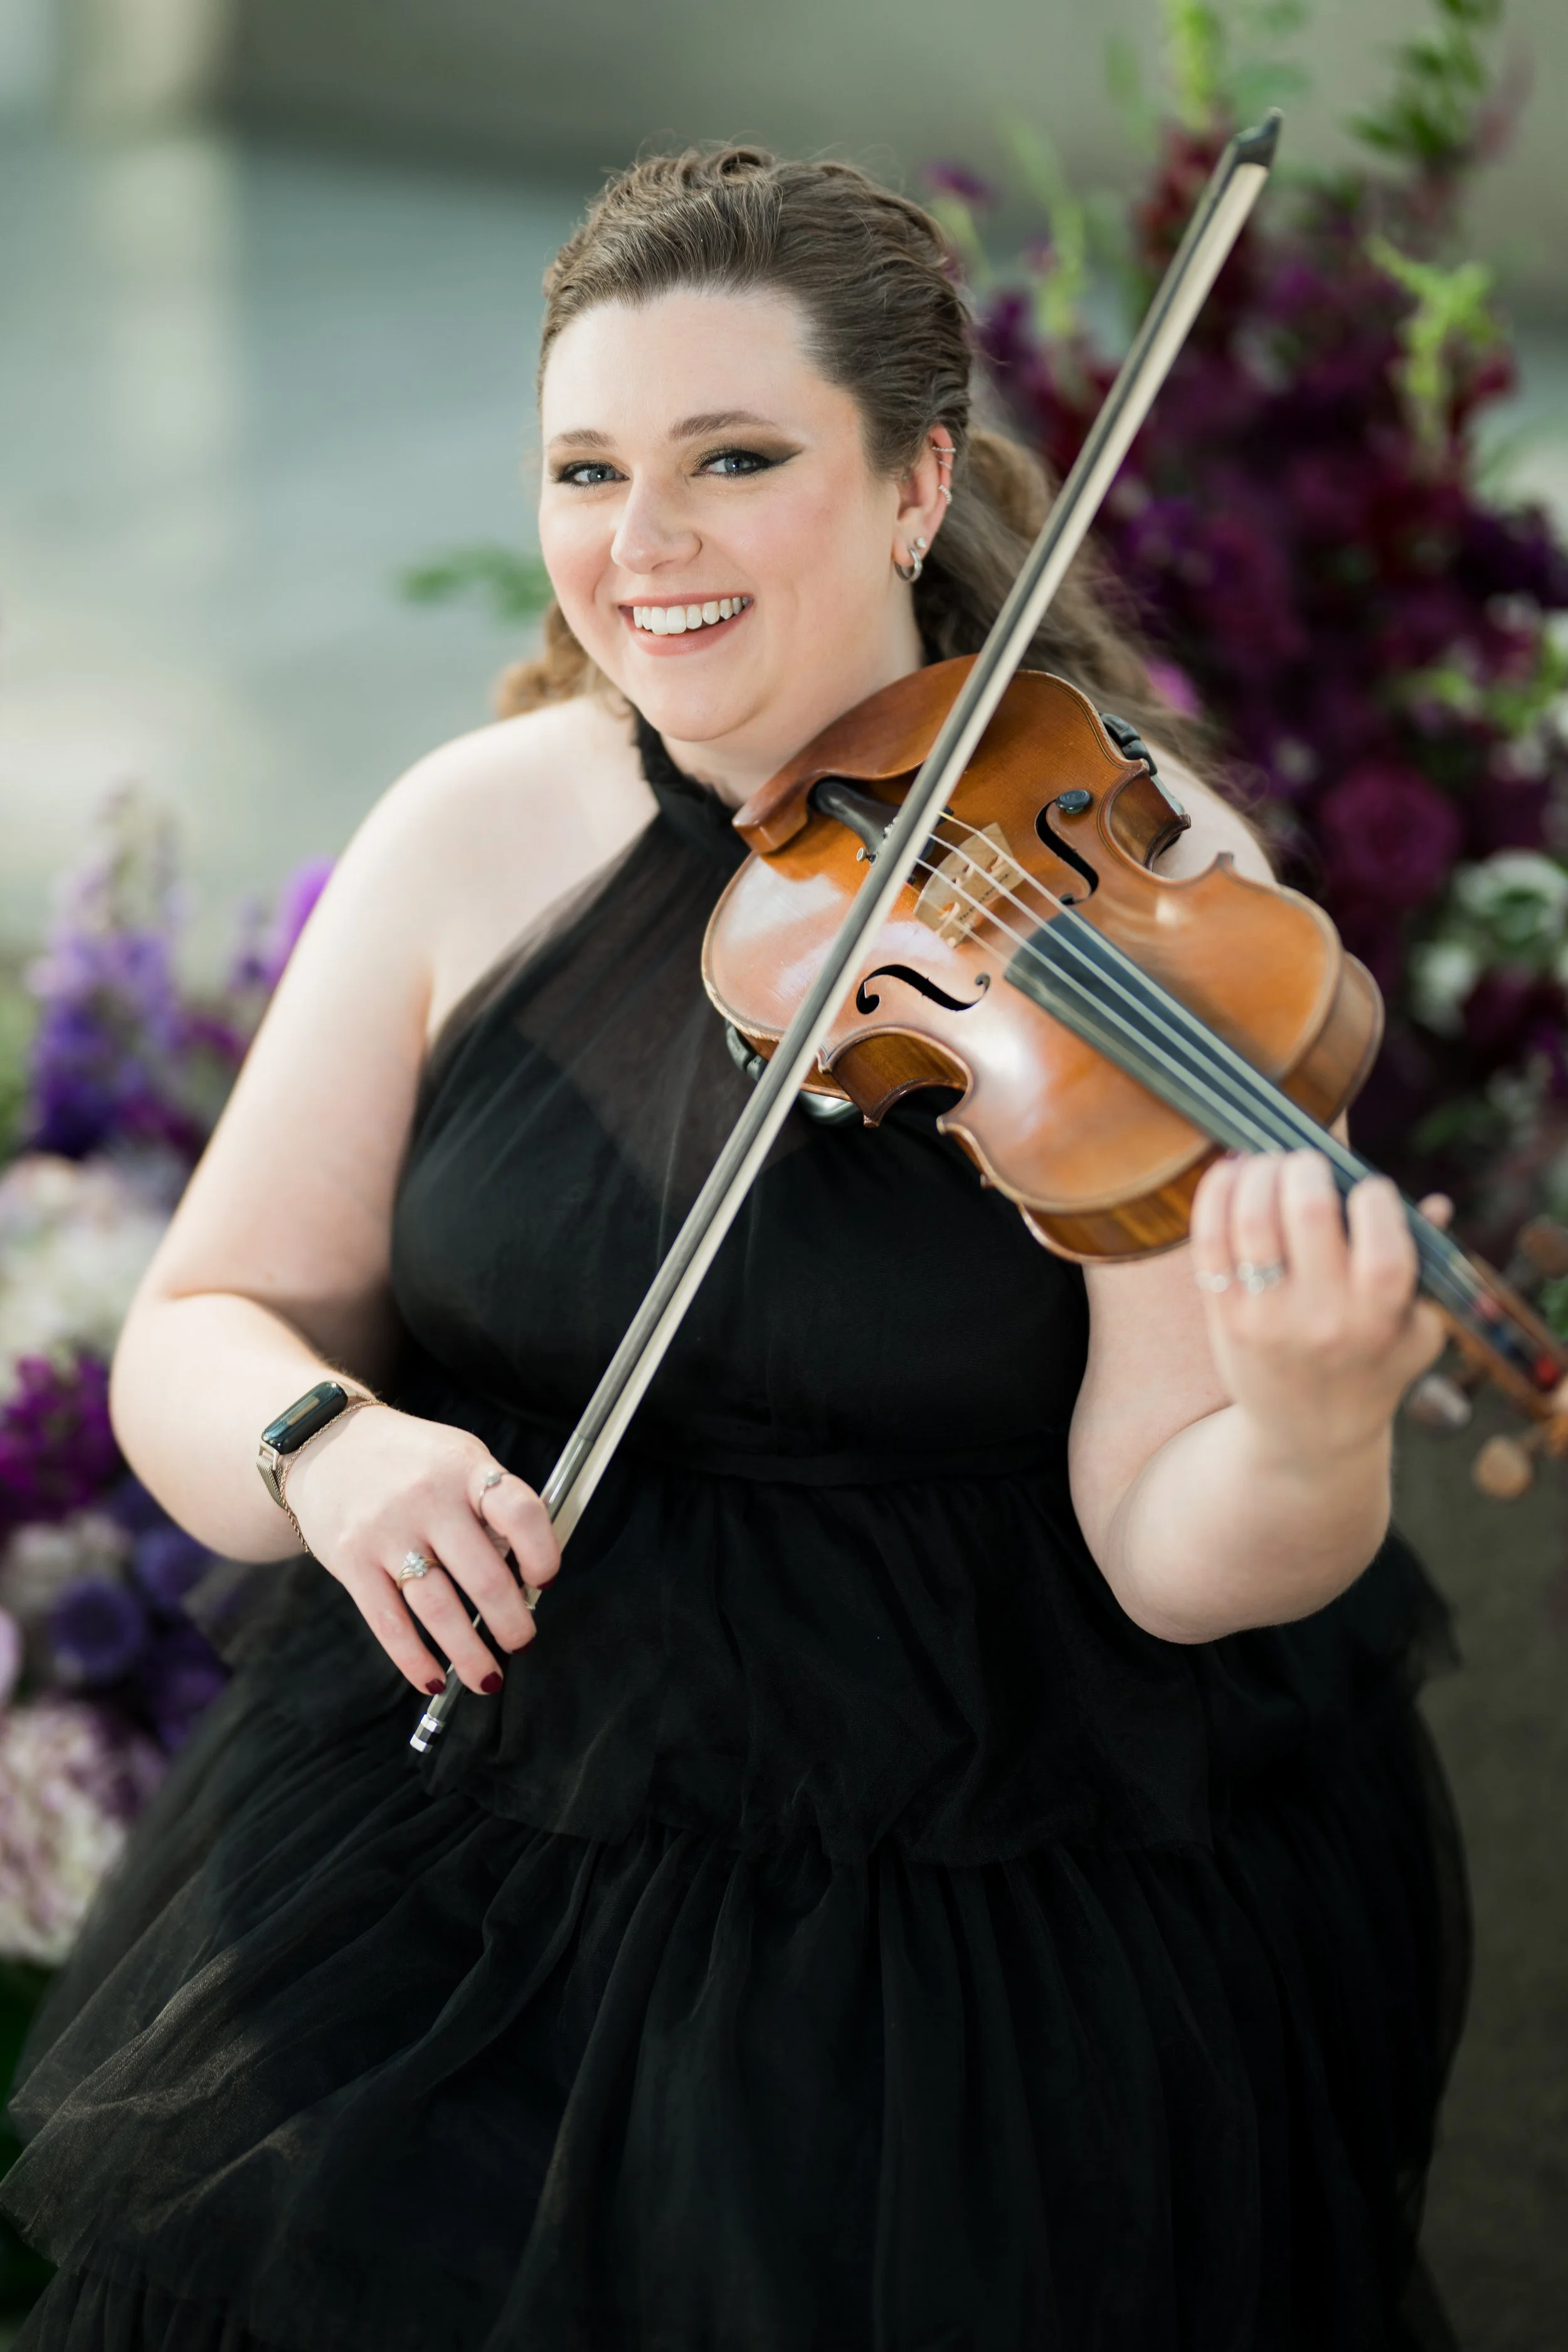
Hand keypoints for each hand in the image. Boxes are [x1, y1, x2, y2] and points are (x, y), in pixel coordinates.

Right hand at [282, 1404, 559, 1696]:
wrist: (327, 1444)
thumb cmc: (409, 1459)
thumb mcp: (459, 1457)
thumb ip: (491, 1505)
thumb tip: (526, 1573)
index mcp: (466, 1469)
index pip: (519, 1513)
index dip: (542, 1553)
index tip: (546, 1580)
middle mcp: (428, 1499)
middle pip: (484, 1576)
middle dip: (511, 1623)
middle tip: (522, 1642)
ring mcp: (387, 1532)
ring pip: (438, 1610)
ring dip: (468, 1655)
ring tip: (488, 1677)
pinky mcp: (351, 1561)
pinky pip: (389, 1623)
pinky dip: (415, 1660)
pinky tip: (433, 1680)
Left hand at [1189, 1150, 1445, 1472]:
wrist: (1308, 1439)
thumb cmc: (1370, 1371)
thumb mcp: (1415, 1333)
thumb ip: (1426, 1270)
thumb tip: (1436, 1203)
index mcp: (1380, 1318)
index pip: (1383, 1238)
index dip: (1373, 1194)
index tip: (1366, 1189)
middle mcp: (1323, 1318)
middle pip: (1308, 1210)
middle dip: (1307, 1167)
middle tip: (1306, 1163)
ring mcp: (1267, 1318)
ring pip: (1252, 1219)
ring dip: (1259, 1173)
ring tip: (1268, 1163)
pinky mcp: (1224, 1318)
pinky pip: (1209, 1241)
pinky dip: (1217, 1194)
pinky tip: (1231, 1174)